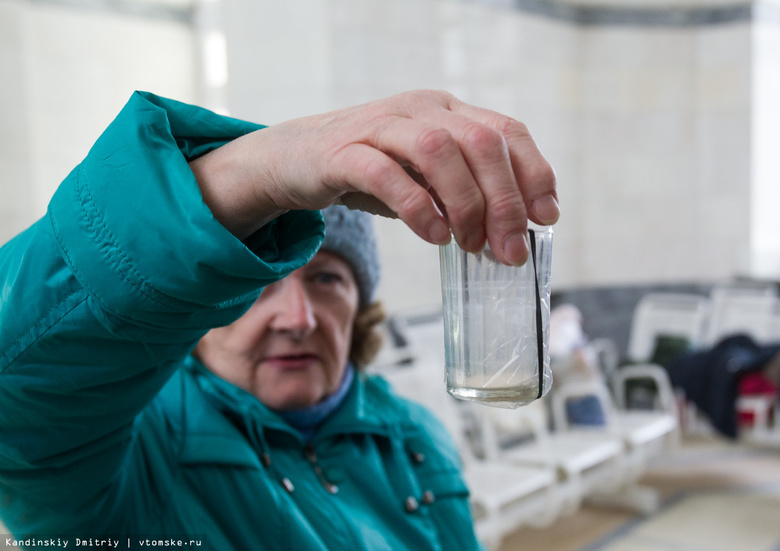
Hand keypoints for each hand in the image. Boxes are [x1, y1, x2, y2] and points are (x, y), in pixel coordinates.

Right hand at [190, 90, 558, 265]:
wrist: (295, 158)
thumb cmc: (369, 170)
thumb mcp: (424, 177)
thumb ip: (462, 192)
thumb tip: (510, 232)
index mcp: (446, 111)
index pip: (506, 130)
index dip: (533, 174)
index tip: (545, 218)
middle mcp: (420, 109)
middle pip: (480, 142)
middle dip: (504, 201)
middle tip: (509, 250)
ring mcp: (380, 126)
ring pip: (439, 151)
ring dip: (465, 205)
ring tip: (470, 245)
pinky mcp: (344, 151)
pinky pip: (387, 173)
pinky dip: (417, 207)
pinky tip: (433, 236)